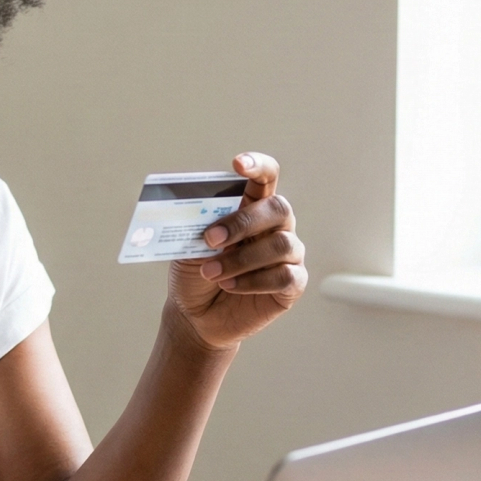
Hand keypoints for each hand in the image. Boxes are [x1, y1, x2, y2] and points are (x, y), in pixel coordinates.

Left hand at [166, 152, 306, 351]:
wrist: (196, 315)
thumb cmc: (195, 273)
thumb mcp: (188, 246)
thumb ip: (198, 226)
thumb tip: (195, 211)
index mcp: (251, 207)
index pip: (265, 177)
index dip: (257, 166)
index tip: (238, 164)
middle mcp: (276, 226)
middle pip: (278, 208)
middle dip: (243, 222)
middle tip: (211, 239)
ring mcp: (288, 254)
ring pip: (280, 245)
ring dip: (241, 259)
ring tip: (210, 272)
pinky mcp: (293, 284)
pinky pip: (284, 276)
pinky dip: (252, 282)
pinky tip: (229, 286)